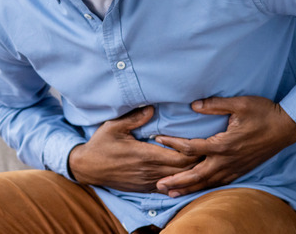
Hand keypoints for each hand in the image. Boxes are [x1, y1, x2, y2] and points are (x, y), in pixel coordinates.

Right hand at [68, 106, 201, 192]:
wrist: (87, 168)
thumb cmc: (101, 144)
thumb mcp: (114, 126)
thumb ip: (135, 118)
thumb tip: (152, 108)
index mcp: (144, 154)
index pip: (179, 157)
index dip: (193, 151)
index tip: (201, 141)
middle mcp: (148, 171)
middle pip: (183, 170)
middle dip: (197, 161)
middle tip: (208, 150)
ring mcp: (147, 182)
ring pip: (177, 180)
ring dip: (190, 173)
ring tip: (202, 161)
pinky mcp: (143, 188)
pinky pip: (167, 188)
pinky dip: (179, 182)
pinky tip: (186, 175)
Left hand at [155, 96, 295, 197]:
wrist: (287, 126)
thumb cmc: (264, 112)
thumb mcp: (239, 104)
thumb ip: (214, 104)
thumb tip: (194, 105)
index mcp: (223, 144)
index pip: (191, 147)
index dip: (172, 144)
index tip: (157, 139)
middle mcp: (227, 160)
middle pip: (196, 175)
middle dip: (176, 181)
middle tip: (158, 185)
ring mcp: (234, 168)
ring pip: (207, 183)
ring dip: (188, 189)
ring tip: (171, 193)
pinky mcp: (241, 170)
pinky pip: (219, 183)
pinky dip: (205, 188)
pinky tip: (196, 190)